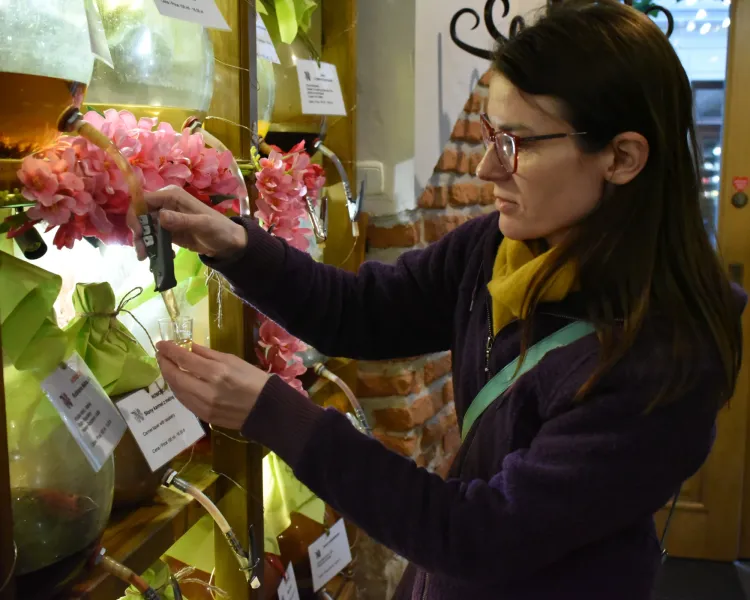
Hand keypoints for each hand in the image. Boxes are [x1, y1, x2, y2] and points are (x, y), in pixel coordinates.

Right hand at [126, 185, 247, 260]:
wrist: (229, 243)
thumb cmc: (219, 229)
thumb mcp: (203, 225)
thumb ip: (182, 220)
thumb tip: (161, 216)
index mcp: (172, 196)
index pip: (144, 200)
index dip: (136, 215)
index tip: (138, 233)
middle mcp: (166, 204)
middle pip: (142, 215)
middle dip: (138, 233)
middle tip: (141, 252)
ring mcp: (167, 218)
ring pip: (146, 228)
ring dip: (144, 243)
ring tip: (146, 258)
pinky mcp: (169, 231)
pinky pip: (154, 237)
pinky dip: (154, 247)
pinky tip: (162, 257)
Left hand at [155, 341, 269, 429]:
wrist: (267, 409)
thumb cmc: (254, 379)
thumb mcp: (233, 360)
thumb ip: (208, 354)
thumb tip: (188, 347)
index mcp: (217, 372)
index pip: (185, 359)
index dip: (170, 350)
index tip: (161, 344)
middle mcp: (207, 390)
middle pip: (176, 377)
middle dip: (164, 364)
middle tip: (160, 355)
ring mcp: (204, 406)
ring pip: (178, 391)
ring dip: (170, 378)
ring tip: (167, 367)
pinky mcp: (205, 417)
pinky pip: (185, 402)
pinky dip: (179, 390)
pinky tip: (179, 383)